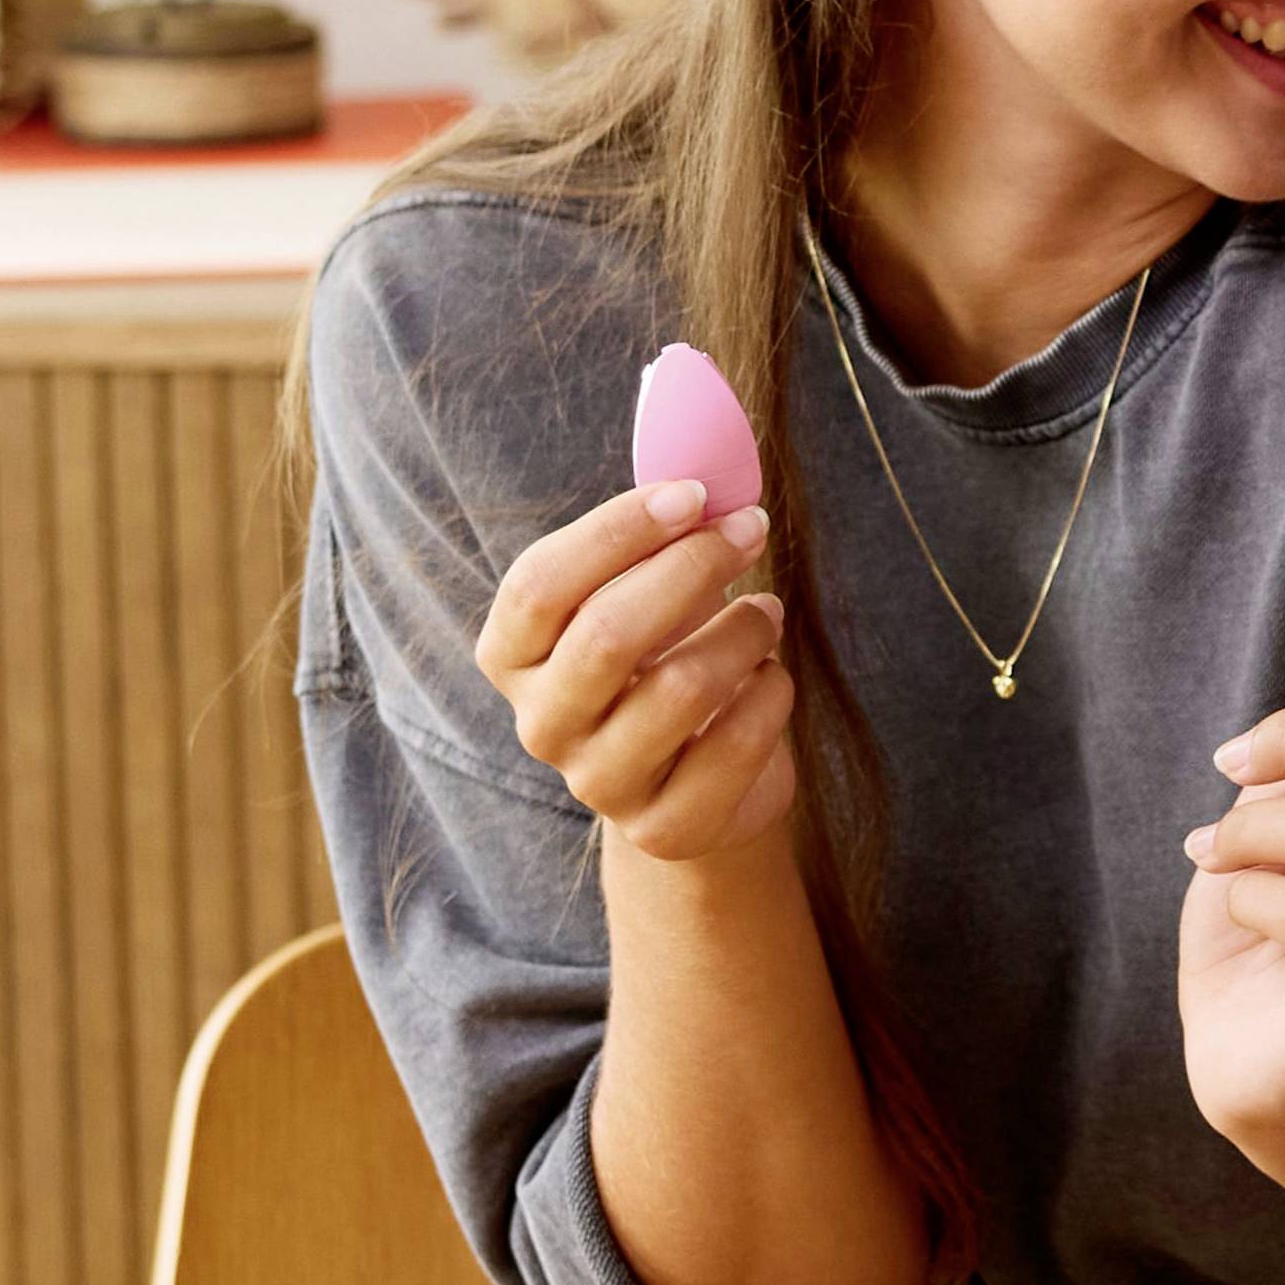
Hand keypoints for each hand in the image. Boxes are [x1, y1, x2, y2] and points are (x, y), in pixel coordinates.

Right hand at [476, 478, 790, 860]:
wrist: (698, 785)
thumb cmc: (667, 660)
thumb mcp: (647, 595)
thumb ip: (658, 532)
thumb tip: (703, 456)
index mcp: (512, 655)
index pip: (540, 584)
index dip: (618, 530)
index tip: (694, 492)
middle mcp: (541, 724)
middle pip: (608, 635)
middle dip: (693, 567)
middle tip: (750, 529)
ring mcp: (598, 783)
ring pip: (680, 689)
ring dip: (744, 631)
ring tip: (767, 613)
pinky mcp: (665, 828)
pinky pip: (733, 747)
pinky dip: (770, 694)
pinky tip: (772, 677)